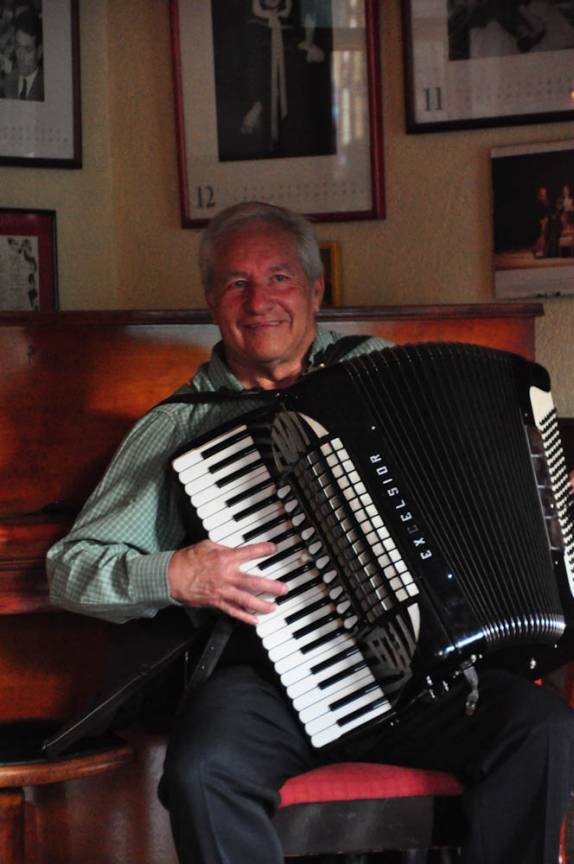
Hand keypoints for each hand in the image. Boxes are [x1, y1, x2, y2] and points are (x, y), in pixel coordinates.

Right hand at [167, 539, 286, 625]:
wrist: (171, 576)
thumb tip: (234, 549)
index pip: (249, 552)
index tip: (273, 549)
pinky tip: (254, 620)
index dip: (263, 550)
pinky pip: (233, 611)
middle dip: (271, 586)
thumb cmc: (187, 560)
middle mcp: (226, 575)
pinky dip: (244, 617)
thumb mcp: (206, 545)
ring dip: (262, 604)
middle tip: (283, 588)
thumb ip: (223, 547)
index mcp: (225, 558)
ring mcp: (222, 591)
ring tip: (273, 607)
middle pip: (254, 582)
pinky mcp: (216, 602)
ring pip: (246, 600)